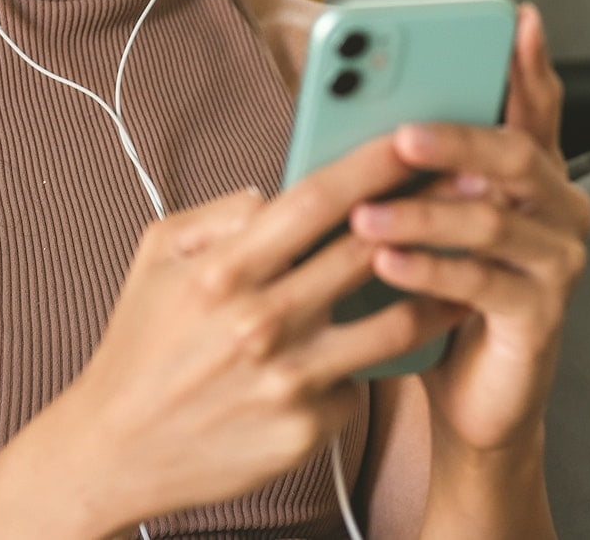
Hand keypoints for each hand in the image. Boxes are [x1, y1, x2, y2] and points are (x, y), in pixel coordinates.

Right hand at [49, 135, 466, 529]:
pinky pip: (359, 382)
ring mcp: (289, 381)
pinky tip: (386, 348)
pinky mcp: (306, 430)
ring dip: (437, 289)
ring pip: (392, 324)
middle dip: (427, 212)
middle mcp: (262, 322)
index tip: (415, 137)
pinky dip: (371, 362)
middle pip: (368, 253)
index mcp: (226, 269)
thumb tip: (274, 192)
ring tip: (469, 266)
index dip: (372, 165)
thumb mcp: (157, 255)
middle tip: (474, 187)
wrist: (116, 451)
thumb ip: (220, 213)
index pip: (316, 201)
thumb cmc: (140, 344)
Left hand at [348, 2, 589, 453]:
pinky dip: (429, 270)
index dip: (530, 62)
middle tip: (402, 134)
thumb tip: (352, 101)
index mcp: (534, 173)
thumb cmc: (438, 290)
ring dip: (422, 215)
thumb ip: (410, 163)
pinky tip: (387, 262)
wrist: (466, 391)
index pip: (538, 104)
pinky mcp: (541, 316)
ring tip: (366, 215)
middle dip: (457, 139)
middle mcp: (561, 209)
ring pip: (490, 221)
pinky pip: (481, 284)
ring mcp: (559, 262)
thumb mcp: (425, 215)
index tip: (517, 18)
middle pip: (516, 156)